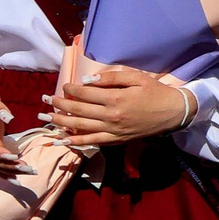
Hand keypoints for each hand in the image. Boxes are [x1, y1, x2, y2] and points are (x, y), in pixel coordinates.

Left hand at [50, 66, 193, 148]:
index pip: (84, 93)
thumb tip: (86, 81)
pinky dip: (75, 141)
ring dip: (59, 121)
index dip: (70, 89)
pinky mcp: (116, 139)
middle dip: (58, 104)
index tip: (64, 86)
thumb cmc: (155, 92)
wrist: (173, 112)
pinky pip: (92, 141)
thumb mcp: (136, 78)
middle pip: (77, 109)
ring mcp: (112, 130)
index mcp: (115, 98)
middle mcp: (110, 116)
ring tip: (45, 116)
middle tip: (44, 99)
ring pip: (80, 126)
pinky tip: (61, 139)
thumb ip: (111, 78)